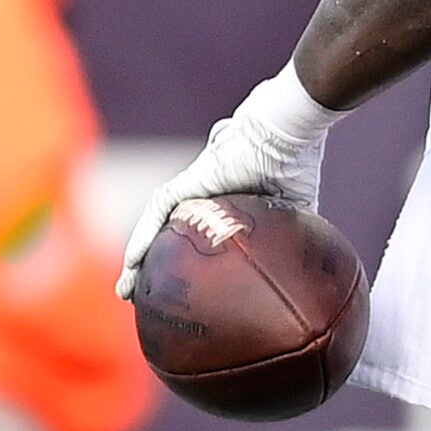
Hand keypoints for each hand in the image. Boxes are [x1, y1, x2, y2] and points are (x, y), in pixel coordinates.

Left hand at [117, 66, 341, 296]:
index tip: (182, 300)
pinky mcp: (191, 180)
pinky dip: (143, 237)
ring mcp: (197, 189)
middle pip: (171, 241)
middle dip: (152, 271)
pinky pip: (160, 212)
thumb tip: (305, 277)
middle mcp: (206, 199)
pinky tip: (131, 263)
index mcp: (228, 209)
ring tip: (126, 292)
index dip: (188, 272)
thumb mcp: (295, 212)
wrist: (288, 129)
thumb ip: (291, 239)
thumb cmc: (296, 163)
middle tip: (139, 299)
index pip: (198, 245)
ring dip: (139, 262)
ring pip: (159, 230)